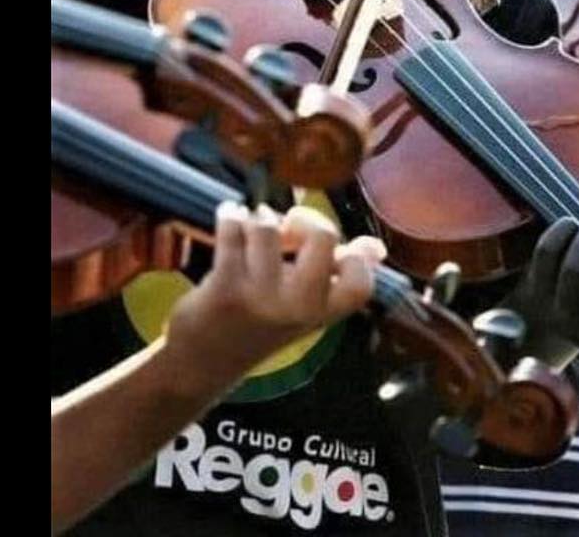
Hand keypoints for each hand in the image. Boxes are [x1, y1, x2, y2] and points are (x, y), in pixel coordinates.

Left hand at [159, 203, 385, 391]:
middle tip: (288, 224)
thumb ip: (338, 275)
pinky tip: (229, 219)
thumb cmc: (261, 324)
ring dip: (257, 218)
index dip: (355, 255)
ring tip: (251, 229)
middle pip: (322, 235)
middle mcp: (298, 306)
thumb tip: (376, 248)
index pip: (360, 281)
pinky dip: (230, 215)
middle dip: (303, 218)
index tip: (335, 248)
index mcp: (322, 311)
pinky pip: (233, 228)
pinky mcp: (225, 285)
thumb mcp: (306, 308)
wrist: (203, 362)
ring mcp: (261, 296)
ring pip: (268, 225)